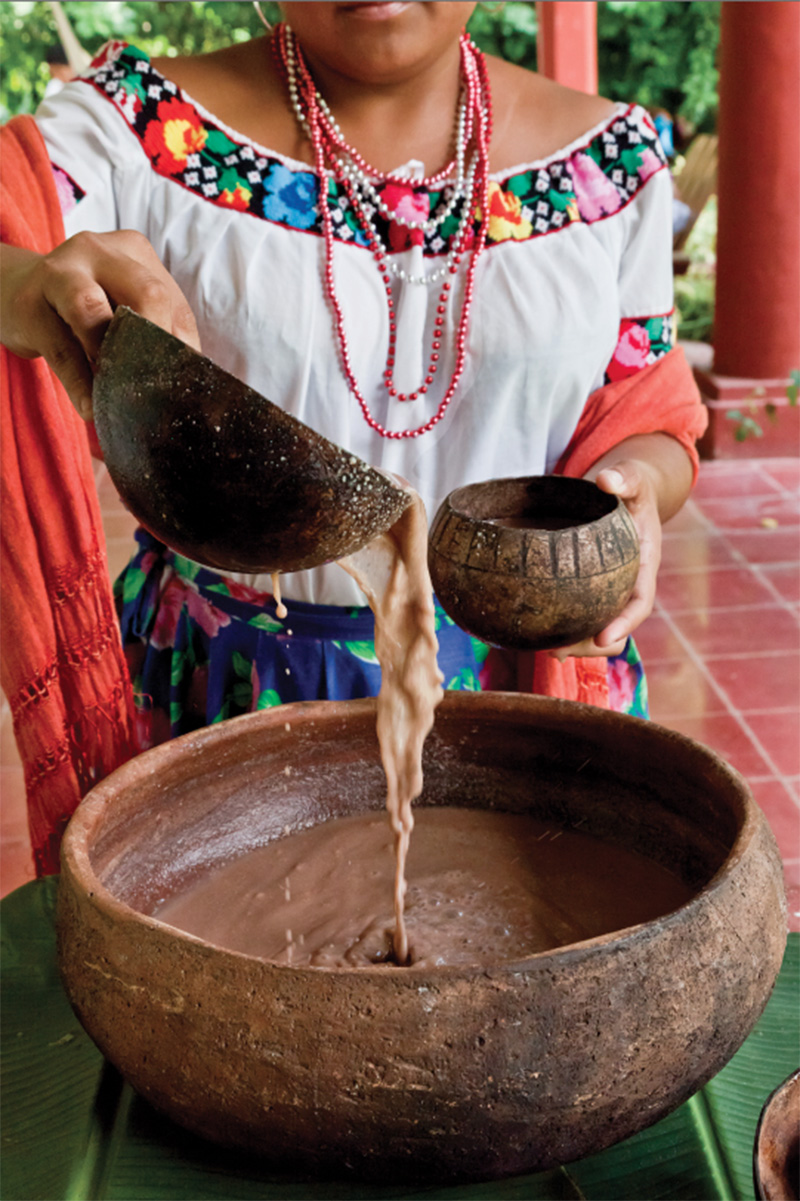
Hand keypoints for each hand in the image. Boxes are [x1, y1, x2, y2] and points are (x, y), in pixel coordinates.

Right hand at [0, 230, 200, 418]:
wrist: (15, 291)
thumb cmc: (84, 308)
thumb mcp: (122, 306)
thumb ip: (155, 331)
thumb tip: (187, 381)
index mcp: (133, 252)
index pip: (172, 300)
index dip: (182, 347)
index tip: (183, 385)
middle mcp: (98, 251)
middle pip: (145, 294)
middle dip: (156, 344)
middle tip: (157, 388)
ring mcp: (59, 272)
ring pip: (92, 309)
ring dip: (113, 358)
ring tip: (120, 394)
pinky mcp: (28, 304)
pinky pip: (61, 348)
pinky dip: (79, 382)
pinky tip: (89, 406)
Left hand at [548, 459, 661, 661]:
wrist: (624, 490)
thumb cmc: (630, 486)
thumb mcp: (632, 478)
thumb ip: (624, 478)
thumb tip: (606, 480)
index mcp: (644, 564)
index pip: (640, 601)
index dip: (624, 622)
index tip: (603, 638)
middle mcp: (629, 583)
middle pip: (618, 626)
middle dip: (593, 645)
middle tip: (561, 652)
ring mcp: (610, 589)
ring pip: (598, 628)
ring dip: (576, 645)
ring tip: (548, 651)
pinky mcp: (591, 588)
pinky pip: (581, 616)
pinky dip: (564, 628)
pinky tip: (538, 636)